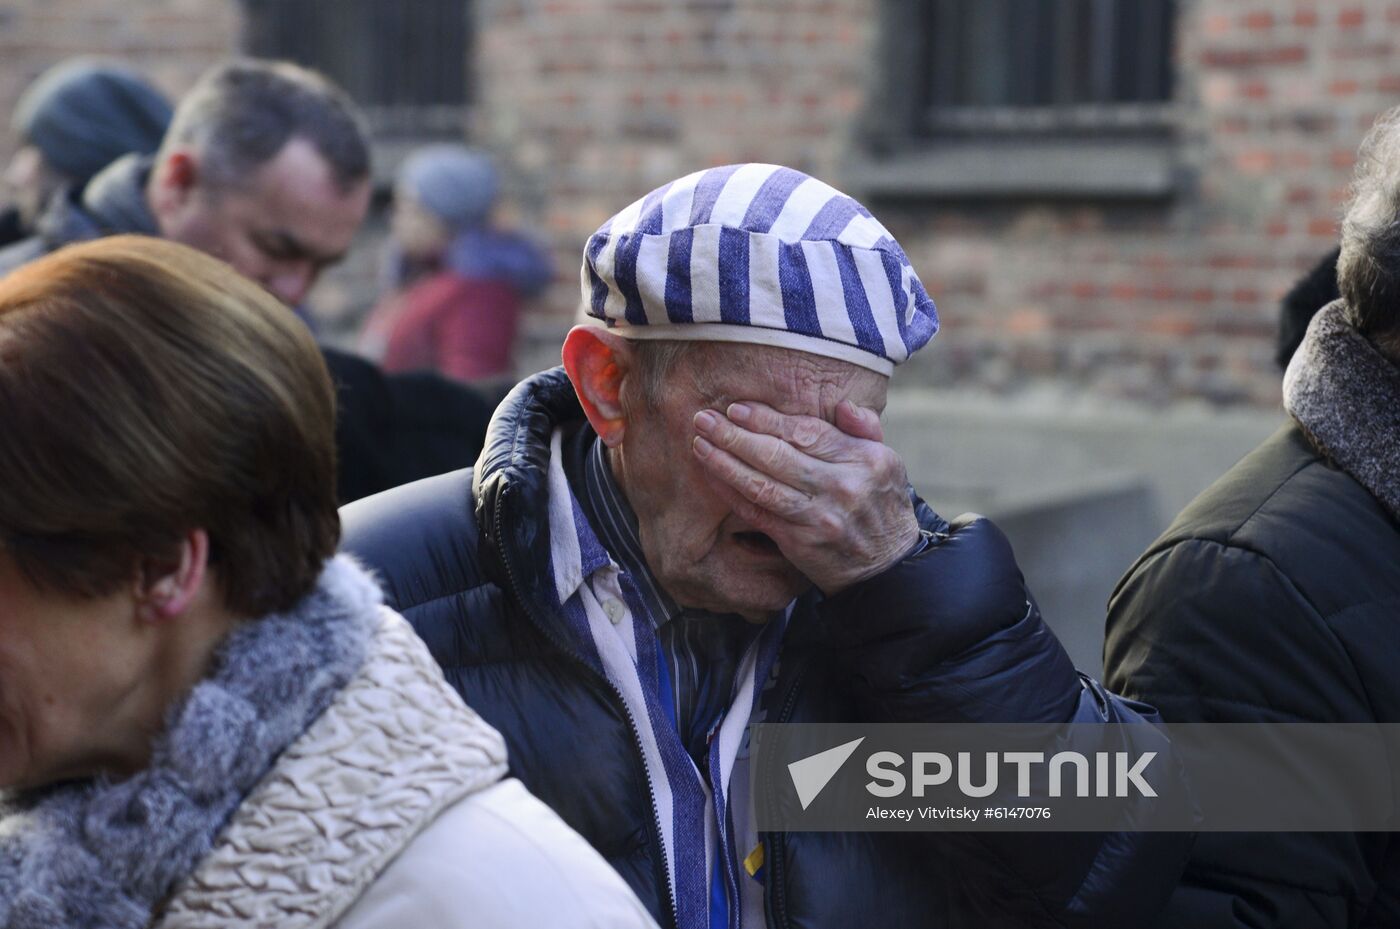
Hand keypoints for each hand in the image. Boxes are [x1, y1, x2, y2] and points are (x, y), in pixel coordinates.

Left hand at [692, 399, 920, 594]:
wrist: (889, 567)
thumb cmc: (882, 507)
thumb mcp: (888, 462)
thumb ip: (865, 429)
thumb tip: (842, 405)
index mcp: (866, 459)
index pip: (808, 432)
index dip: (767, 419)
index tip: (736, 408)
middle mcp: (843, 486)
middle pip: (779, 455)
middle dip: (735, 435)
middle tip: (704, 419)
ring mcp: (820, 516)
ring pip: (763, 484)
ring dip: (725, 462)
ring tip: (699, 444)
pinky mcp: (802, 542)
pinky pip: (759, 513)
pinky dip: (732, 494)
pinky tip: (712, 476)